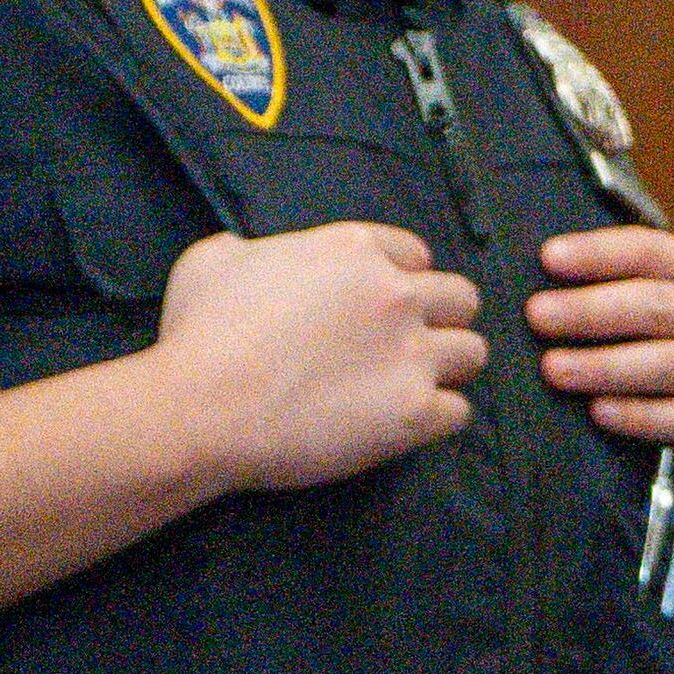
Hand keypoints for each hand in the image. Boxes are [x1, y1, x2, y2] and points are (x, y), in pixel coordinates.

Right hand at [157, 221, 482, 489]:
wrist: (202, 407)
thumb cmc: (199, 332)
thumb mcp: (214, 259)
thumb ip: (251, 248)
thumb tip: (253, 254)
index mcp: (353, 249)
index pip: (416, 254)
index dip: (403, 280)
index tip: (382, 306)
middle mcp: (396, 294)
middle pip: (462, 299)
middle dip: (441, 320)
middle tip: (408, 347)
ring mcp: (412, 353)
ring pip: (473, 354)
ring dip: (448, 370)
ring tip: (412, 387)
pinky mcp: (416, 412)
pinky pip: (458, 412)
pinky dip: (435, 419)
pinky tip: (402, 424)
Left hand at [527, 223, 673, 493]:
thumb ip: (632, 296)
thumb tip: (548, 292)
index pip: (650, 251)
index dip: (598, 253)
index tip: (549, 258)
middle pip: (655, 305)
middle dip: (589, 309)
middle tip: (538, 316)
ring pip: (668, 362)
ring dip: (605, 365)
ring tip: (555, 369)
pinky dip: (640, 415)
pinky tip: (601, 413)